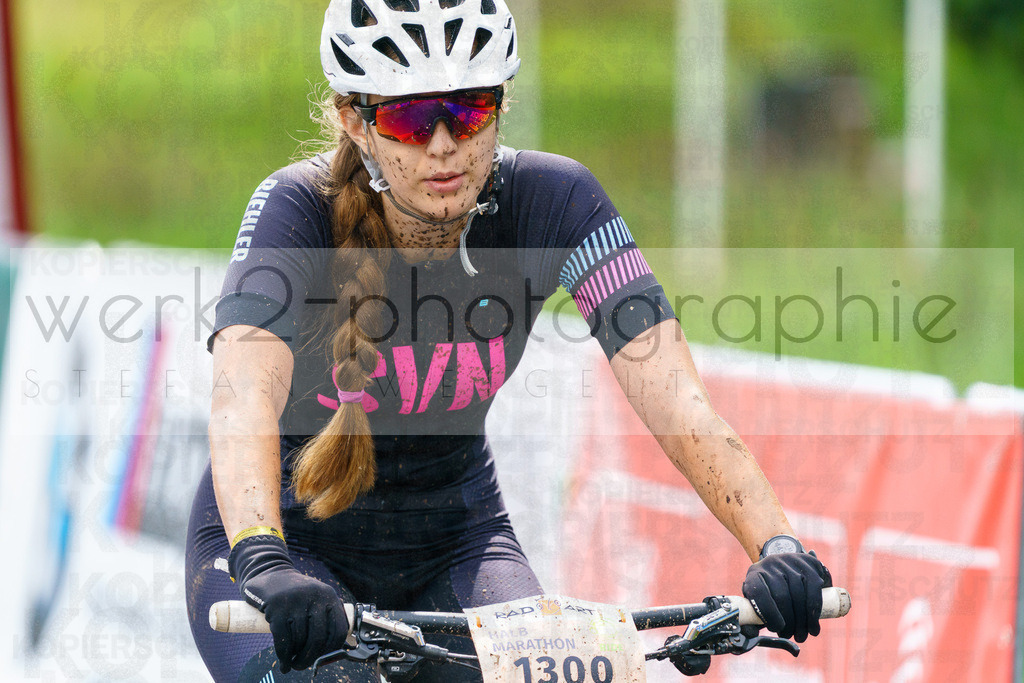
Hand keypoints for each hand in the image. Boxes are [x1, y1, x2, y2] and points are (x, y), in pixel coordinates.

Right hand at [228, 534, 349, 672]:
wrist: (270, 573)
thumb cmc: (296, 593)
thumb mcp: (317, 597)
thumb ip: (327, 616)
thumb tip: (336, 647)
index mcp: (329, 596)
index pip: (339, 630)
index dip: (332, 650)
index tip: (323, 658)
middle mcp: (315, 596)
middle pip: (318, 639)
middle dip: (310, 658)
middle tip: (302, 665)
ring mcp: (295, 601)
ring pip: (300, 641)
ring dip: (295, 657)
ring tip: (292, 661)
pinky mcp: (276, 607)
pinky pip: (283, 639)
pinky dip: (283, 655)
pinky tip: (283, 662)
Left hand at [742, 551, 831, 641]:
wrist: (783, 565)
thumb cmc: (768, 589)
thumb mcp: (757, 599)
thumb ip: (753, 617)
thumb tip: (750, 633)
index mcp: (755, 574)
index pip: (758, 592)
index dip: (767, 613)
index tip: (776, 629)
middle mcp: (771, 564)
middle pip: (782, 596)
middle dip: (789, 622)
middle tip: (793, 636)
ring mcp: (791, 561)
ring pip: (799, 594)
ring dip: (803, 620)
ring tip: (803, 635)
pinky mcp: (809, 563)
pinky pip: (814, 589)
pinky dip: (815, 611)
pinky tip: (813, 626)